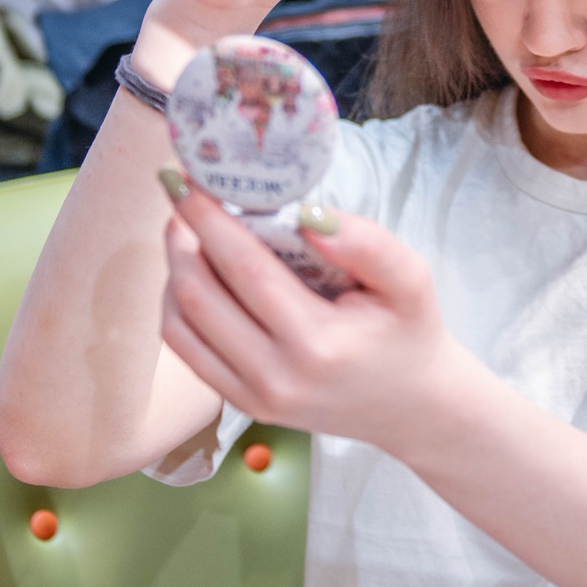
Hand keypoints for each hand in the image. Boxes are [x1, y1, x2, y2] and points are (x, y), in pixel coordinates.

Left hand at [161, 186, 458, 452]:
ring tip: (186, 232)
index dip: (209, 220)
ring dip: (174, 272)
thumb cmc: (409, 332)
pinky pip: (187, 352)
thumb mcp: (412, 280)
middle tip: (182, 197)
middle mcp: (276, 376)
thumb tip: (307, 216)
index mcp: (318, 343)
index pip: (245, 269)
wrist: (411, 406)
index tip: (188, 179)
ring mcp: (254, 397)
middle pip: (200, 296)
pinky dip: (178, 307)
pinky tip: (193, 276)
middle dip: (181, 239)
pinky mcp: (243, 405)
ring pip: (181, 326)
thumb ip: (368, 243)